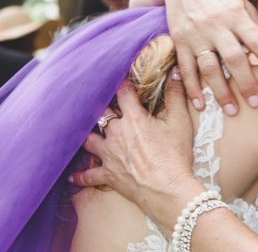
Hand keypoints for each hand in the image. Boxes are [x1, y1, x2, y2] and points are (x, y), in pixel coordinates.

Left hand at [71, 73, 196, 221]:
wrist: (166, 189)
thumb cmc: (175, 155)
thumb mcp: (180, 122)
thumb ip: (176, 95)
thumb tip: (176, 72)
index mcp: (133, 118)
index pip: (124, 93)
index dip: (123, 83)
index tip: (121, 76)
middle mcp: (116, 133)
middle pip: (102, 114)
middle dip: (102, 106)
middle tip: (101, 99)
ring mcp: (108, 155)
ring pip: (89, 140)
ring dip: (88, 134)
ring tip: (85, 129)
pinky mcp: (108, 175)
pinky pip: (88, 175)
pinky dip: (80, 176)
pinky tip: (72, 176)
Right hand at [141, 0, 257, 113]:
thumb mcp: (242, 4)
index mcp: (236, 14)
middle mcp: (216, 25)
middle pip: (234, 58)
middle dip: (246, 82)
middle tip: (257, 103)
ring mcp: (195, 34)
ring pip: (209, 67)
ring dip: (220, 91)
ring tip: (232, 111)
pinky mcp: (179, 41)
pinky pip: (186, 68)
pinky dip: (192, 88)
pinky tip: (201, 104)